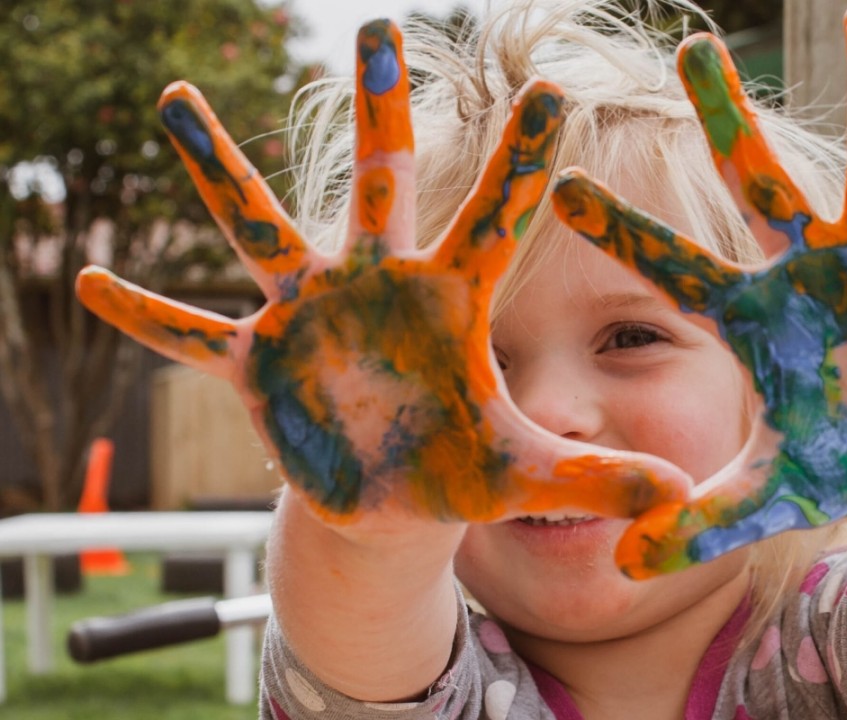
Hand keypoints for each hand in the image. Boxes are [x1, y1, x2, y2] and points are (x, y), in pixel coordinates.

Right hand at [77, 20, 687, 528]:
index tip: (551, 91)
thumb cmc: (460, 470)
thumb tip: (675, 497)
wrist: (392, 497)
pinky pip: (192, 334)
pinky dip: (147, 315)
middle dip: (378, 112)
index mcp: (449, 303)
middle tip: (377, 28)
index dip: (520, 163)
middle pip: (378, 185)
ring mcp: (310, 316)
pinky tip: (88, 284)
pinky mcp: (258, 363)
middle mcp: (376, 287)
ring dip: (218, 171)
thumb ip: (592, 478)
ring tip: (177, 99)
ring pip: (260, 229)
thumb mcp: (523, 475)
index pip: (494, 220)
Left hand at [551, 0, 846, 576]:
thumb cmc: (828, 466)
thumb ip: (693, 524)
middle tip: (695, 45)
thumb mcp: (761, 498)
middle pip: (757, 185)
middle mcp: (806, 272)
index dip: (621, 230)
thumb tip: (619, 569)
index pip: (673, 268)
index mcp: (751, 316)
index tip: (559, 183)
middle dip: (728, 120)